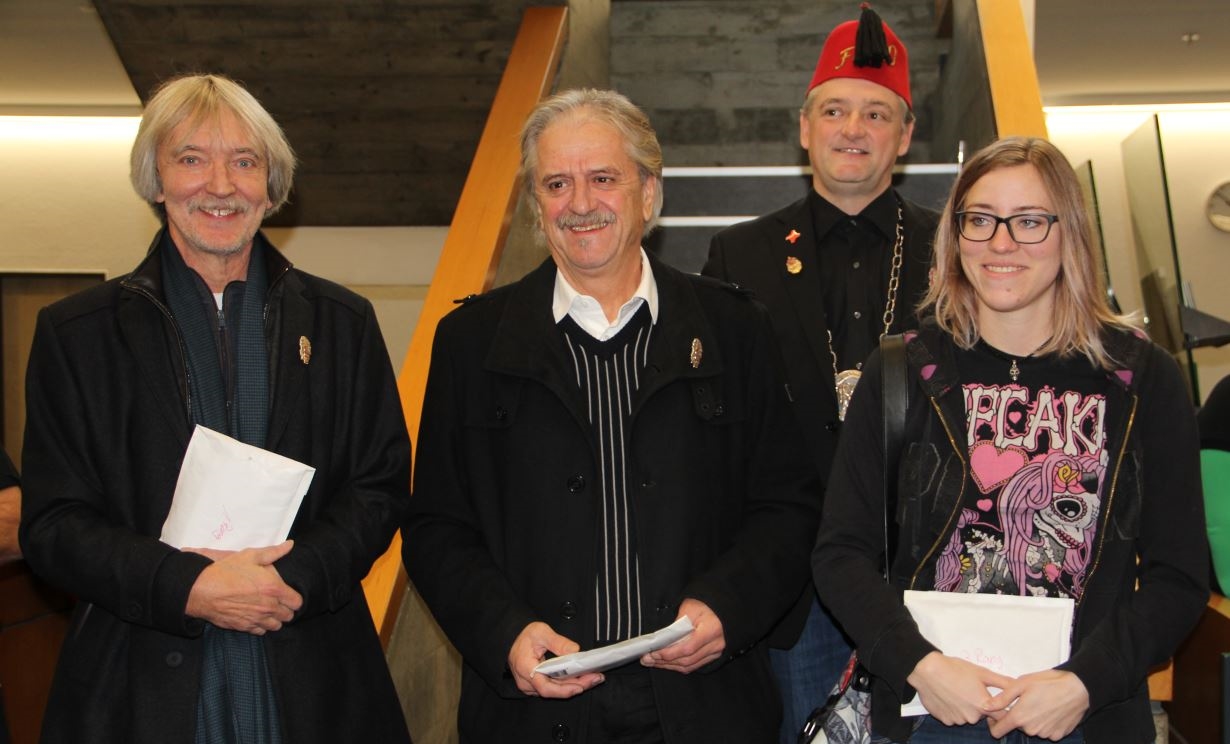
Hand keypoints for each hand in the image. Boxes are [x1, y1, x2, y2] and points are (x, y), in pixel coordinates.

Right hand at [184, 540, 302, 634]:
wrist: (202, 589)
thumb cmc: (227, 571)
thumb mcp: (250, 555)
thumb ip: (273, 552)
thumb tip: (290, 545)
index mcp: (274, 589)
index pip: (297, 602)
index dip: (294, 598)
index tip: (287, 594)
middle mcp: (268, 607)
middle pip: (288, 616)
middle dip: (285, 608)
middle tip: (276, 600)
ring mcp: (256, 619)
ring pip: (276, 626)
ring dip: (274, 619)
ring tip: (266, 609)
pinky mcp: (244, 627)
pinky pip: (260, 632)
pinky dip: (260, 625)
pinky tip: (254, 615)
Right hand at [508, 621, 603, 698]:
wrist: (513, 638)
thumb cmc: (525, 635)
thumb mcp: (541, 632)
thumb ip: (558, 642)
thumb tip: (575, 651)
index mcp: (525, 668)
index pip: (545, 687)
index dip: (564, 690)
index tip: (580, 686)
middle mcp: (526, 682)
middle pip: (554, 690)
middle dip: (577, 685)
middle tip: (596, 678)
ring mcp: (530, 685)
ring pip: (555, 690)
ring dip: (574, 685)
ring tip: (594, 677)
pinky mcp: (536, 684)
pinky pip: (553, 687)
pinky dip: (568, 683)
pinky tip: (581, 677)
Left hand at [641, 598, 724, 673]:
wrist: (721, 608)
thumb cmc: (705, 605)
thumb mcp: (689, 608)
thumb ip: (676, 625)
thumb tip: (661, 641)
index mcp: (711, 630)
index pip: (687, 648)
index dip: (669, 653)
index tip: (653, 653)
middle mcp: (715, 645)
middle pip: (687, 660)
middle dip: (665, 662)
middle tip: (647, 659)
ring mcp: (715, 652)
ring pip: (689, 666)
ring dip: (669, 666)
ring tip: (653, 662)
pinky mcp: (713, 656)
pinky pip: (694, 665)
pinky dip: (678, 666)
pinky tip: (666, 663)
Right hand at [906, 651, 1015, 725]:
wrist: (926, 670)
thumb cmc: (955, 669)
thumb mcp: (981, 672)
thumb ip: (1002, 682)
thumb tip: (1018, 686)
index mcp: (984, 706)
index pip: (1002, 716)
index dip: (1001, 709)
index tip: (997, 702)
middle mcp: (972, 717)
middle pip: (982, 715)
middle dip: (979, 704)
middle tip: (969, 689)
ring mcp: (957, 720)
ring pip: (967, 716)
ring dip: (965, 707)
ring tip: (956, 691)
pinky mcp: (945, 720)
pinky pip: (954, 717)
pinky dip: (953, 710)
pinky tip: (947, 697)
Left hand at [983, 669, 1088, 739]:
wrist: (1078, 688)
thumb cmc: (1049, 683)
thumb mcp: (1021, 684)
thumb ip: (1002, 698)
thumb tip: (986, 706)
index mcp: (1019, 717)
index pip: (998, 732)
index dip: (994, 724)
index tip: (997, 715)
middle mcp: (1032, 729)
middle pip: (1017, 728)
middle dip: (1017, 717)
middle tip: (1025, 701)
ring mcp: (1046, 733)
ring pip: (1032, 729)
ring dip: (1032, 720)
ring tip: (1040, 703)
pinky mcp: (1058, 735)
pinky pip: (1046, 731)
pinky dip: (1045, 723)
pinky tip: (1051, 710)